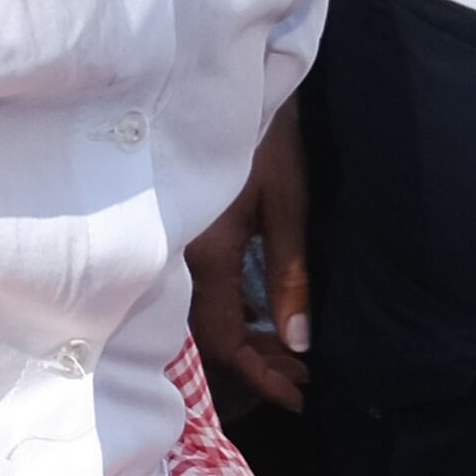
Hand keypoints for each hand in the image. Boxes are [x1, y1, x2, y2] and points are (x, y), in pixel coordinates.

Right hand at [188, 97, 312, 412]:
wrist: (226, 80)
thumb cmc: (265, 137)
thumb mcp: (287, 205)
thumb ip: (289, 275)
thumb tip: (297, 343)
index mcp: (205, 254)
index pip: (226, 340)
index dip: (260, 376)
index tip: (299, 396)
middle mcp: (179, 256)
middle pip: (209, 334)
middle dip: (257, 362)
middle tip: (302, 377)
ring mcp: (173, 244)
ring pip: (201, 315)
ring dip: (244, 338)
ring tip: (286, 352)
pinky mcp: (180, 231)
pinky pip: (198, 291)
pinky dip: (230, 312)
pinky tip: (258, 313)